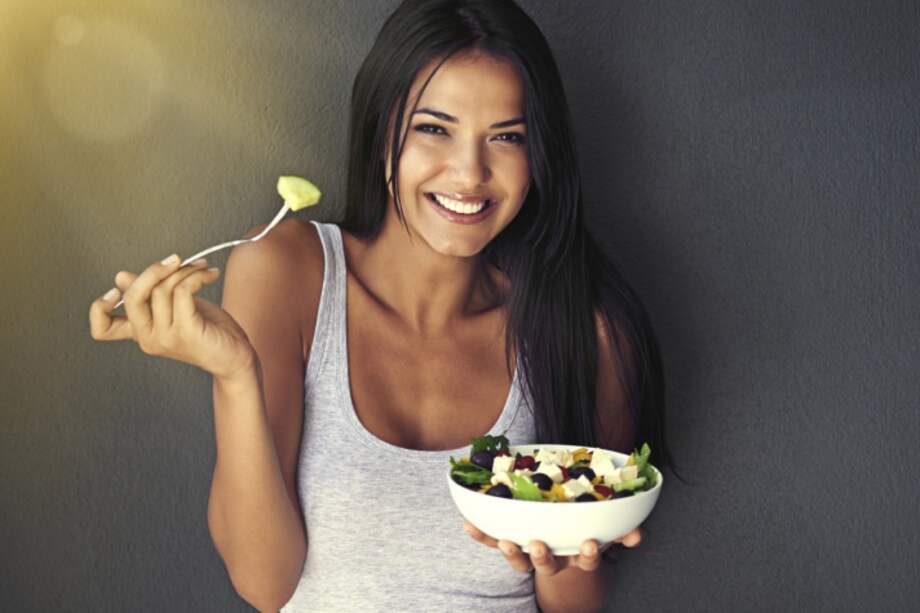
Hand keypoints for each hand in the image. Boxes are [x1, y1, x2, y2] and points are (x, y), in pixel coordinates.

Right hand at [89, 255, 256, 379]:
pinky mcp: (186, 331)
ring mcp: (165, 337)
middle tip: (176, 260)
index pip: (102, 329)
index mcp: (141, 332)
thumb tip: (120, 277)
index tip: (117, 287)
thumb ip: (150, 294)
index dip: (99, 308)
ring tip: (203, 269)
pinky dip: (196, 277)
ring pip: (163, 289)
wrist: (235, 357)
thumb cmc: (209, 332)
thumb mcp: (175, 308)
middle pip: (132, 296)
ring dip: (186, 271)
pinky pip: (183, 291)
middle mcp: (148, 338)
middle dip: (153, 271)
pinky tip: (209, 275)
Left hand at [463, 521, 641, 575]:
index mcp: (577, 556)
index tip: (591, 545)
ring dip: (513, 553)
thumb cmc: (582, 535)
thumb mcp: (606, 536)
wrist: (562, 556)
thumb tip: (638, 534)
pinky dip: (481, 536)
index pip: (585, 560)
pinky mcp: (510, 545)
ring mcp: (530, 554)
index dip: (588, 556)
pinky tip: (468, 525)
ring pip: (521, 561)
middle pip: (547, 565)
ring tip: (506, 543)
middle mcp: (554, 559)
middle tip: (539, 547)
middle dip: (543, 558)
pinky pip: (494, 541)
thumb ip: (622, 535)